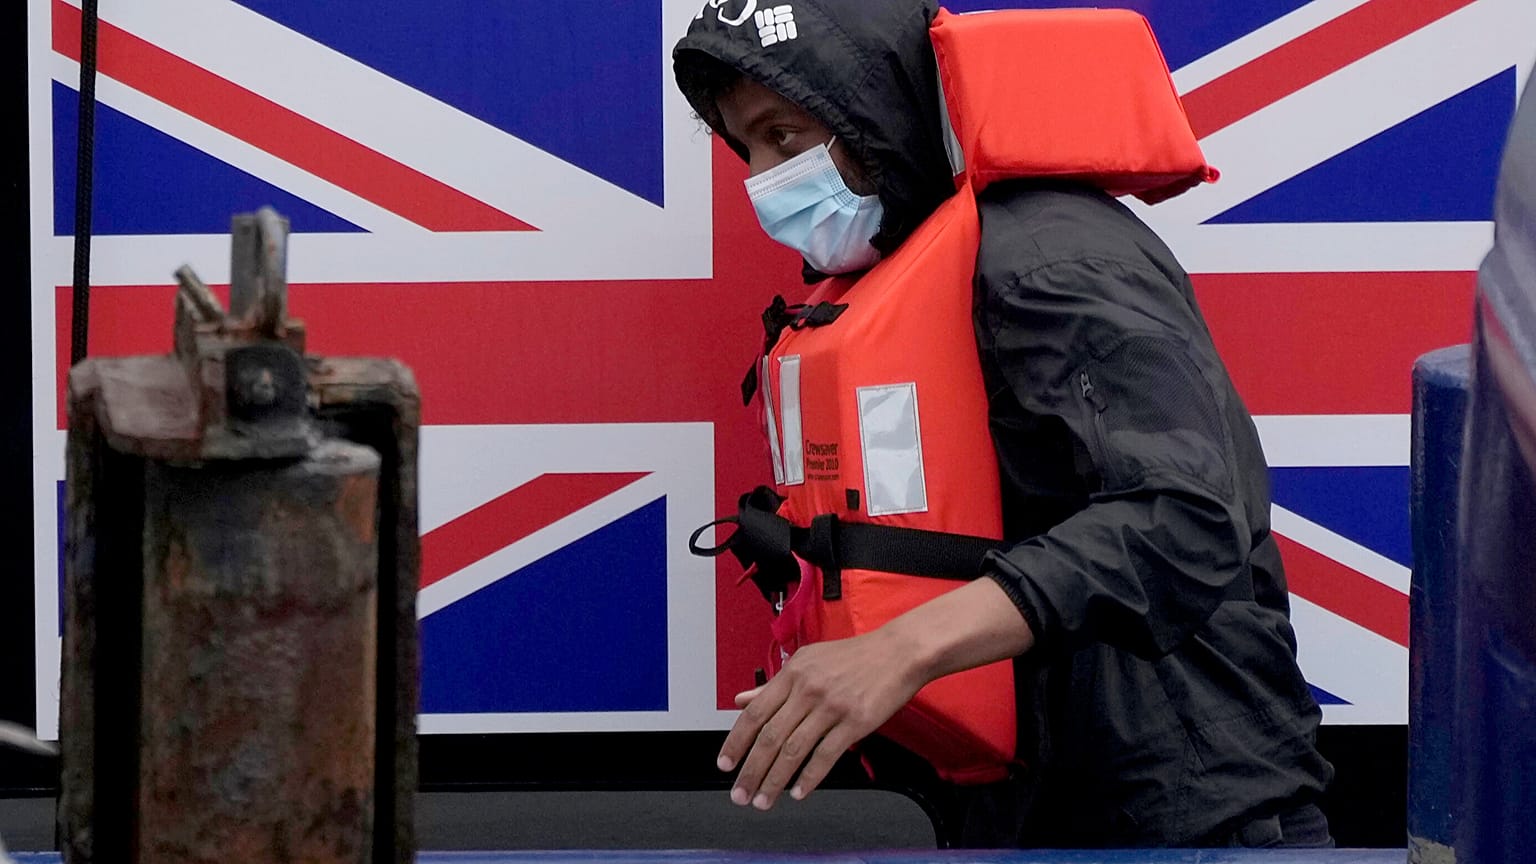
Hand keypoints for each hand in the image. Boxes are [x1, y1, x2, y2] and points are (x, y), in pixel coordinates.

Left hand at [717, 628, 925, 810]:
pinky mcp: (856, 722)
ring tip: (763, 800)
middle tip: (739, 793)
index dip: (736, 741)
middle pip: (771, 736)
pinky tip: (798, 792)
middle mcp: (809, 689)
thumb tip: (742, 700)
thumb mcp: (808, 661)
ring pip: (794, 750)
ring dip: (775, 780)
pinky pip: (826, 755)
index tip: (725, 764)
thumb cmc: (854, 657)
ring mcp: (832, 706)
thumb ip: (774, 685)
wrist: (898, 652)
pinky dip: (809, 777)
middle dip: (751, 770)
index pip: (755, 712)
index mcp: (793, 673)